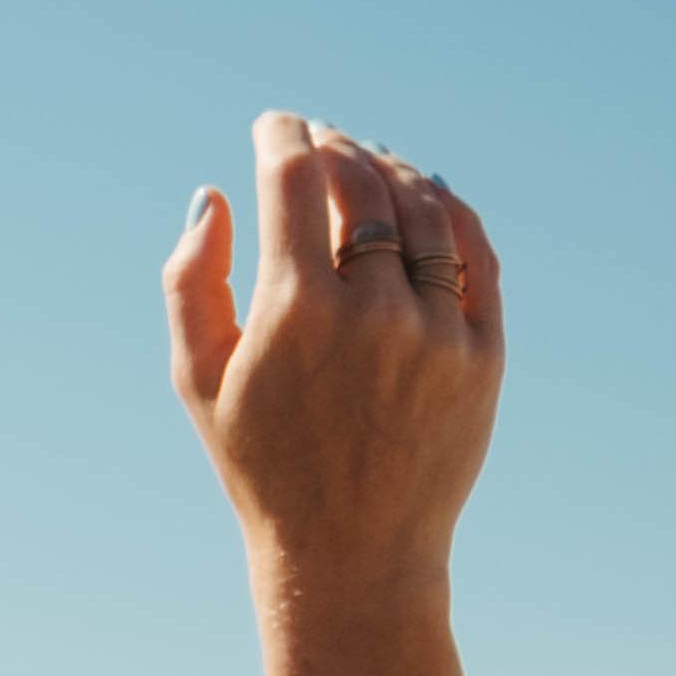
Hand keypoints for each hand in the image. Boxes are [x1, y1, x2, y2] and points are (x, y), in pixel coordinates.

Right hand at [164, 115, 505, 606]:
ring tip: (369, 162)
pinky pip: (475, 253)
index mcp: (295, 310)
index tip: (274, 123)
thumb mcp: (198, 378)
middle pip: (363, 181)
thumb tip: (216, 195)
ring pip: (425, 208)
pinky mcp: (485, 352)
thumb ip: (191, 279)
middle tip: (318, 138)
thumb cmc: (261, 464)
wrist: (352, 552)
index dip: (282, 134)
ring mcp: (439, 329)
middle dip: (334, 145)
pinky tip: (428, 194)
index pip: (295, 178)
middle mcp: (374, 309)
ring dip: (392, 169)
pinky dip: (451, 209)